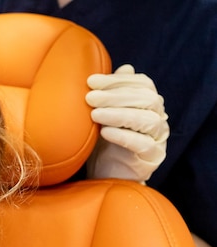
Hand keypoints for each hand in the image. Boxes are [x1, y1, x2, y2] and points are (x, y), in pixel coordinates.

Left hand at [85, 64, 168, 182]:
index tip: (91, 81)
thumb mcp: (104, 115)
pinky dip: (124, 136)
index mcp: (150, 104)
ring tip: (94, 114)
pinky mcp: (152, 159)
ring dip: (119, 114)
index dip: (117, 80)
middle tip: (90, 97)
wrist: (105, 176)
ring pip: (148, 120)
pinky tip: (105, 132)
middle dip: (115, 96)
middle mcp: (159, 118)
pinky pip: (144, 144)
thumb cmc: (103, 143)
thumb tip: (125, 68)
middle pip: (146, 99)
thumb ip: (112, 93)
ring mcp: (159, 139)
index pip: (142, 84)